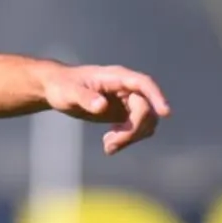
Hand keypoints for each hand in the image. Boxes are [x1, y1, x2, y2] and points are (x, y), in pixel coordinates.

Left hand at [41, 64, 170, 154]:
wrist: (56, 89)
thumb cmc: (61, 86)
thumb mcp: (68, 92)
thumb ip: (84, 98)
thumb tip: (102, 106)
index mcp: (116, 77)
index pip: (143, 83)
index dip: (157, 96)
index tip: (165, 112)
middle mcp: (127, 87)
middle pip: (145, 109)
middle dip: (133, 129)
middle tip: (109, 144)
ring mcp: (128, 100)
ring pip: (145, 121)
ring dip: (131, 137)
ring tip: (107, 145)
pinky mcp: (125, 113)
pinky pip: (137, 128)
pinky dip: (128, 138)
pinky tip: (109, 144)